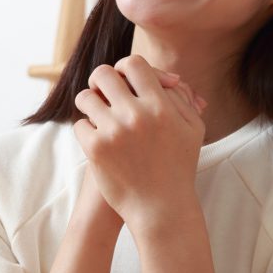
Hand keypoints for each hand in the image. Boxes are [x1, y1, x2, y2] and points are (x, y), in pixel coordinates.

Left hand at [72, 55, 205, 232]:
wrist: (161, 208)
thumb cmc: (179, 167)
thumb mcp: (192, 130)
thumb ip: (181, 99)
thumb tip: (166, 77)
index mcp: (160, 106)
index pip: (133, 64)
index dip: (124, 67)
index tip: (122, 79)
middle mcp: (135, 115)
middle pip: (103, 74)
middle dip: (100, 81)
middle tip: (102, 92)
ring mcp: (113, 131)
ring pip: (85, 97)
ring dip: (89, 103)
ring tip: (96, 113)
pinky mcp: (96, 149)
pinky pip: (80, 124)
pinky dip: (86, 130)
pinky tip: (96, 137)